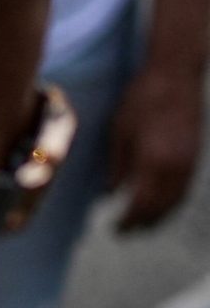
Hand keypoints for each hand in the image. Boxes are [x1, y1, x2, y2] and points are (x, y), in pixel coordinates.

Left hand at [108, 54, 201, 229]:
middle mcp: (177, 166)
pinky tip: (159, 205)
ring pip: (177, 201)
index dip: (128, 221)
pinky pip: (185, 189)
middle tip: (125, 233)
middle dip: (143, 224)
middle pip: (161, 208)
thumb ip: (117, 167)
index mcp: (154, 161)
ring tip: (141, 224)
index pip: (141, 204)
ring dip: (159, 217)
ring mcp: (191, 162)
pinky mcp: (196, 155)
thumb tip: (110, 194)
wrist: (176, 75)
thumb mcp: (119, 132)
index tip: (114, 230)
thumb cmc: (141, 99)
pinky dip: (172, 203)